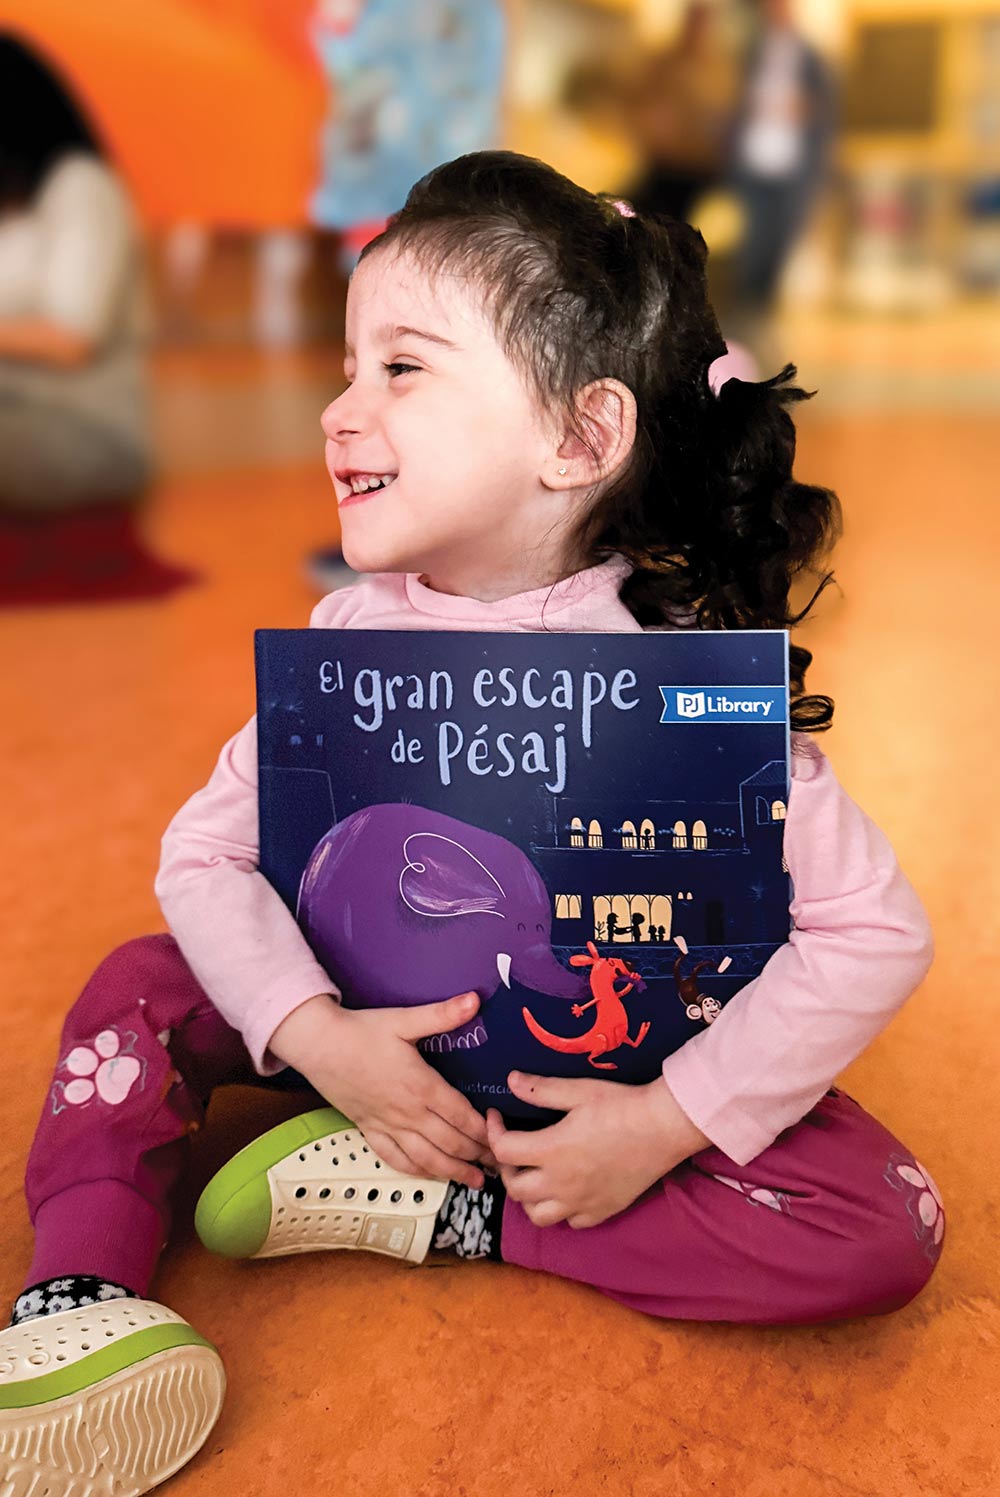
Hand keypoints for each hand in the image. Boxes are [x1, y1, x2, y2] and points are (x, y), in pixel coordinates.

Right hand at [268, 992, 490, 1187]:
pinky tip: (429, 1175)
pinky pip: (395, 1159)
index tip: (503, 1139)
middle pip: (450, 1142)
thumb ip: (442, 1014)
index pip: (461, 1117)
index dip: (484, 1132)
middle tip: (501, 1165)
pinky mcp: (369, 1129)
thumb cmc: (360, 1032)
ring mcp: (387, 1125)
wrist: (318, 1045)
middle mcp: (407, 1112)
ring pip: (426, 1158)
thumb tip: (475, 999)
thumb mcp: (404, 1019)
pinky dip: (416, 1171)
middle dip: (477, 1156)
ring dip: (453, 1172)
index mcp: (421, 1086)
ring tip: (474, 1180)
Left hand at [485, 1072, 711, 1228]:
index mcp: (552, 1150)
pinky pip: (570, 1222)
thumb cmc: (621, 1105)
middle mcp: (562, 1183)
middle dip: (506, 1168)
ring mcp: (582, 1202)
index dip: (493, 1132)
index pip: (503, 1151)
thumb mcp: (578, 1090)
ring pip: (538, 1216)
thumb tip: (510, 1081)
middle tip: (514, 1148)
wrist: (664, 1127)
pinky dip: (561, 1210)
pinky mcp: (602, 1211)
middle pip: (514, 1189)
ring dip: (529, 1197)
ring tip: (536, 1174)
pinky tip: (567, 1189)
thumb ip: (540, 1089)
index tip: (497, 1117)